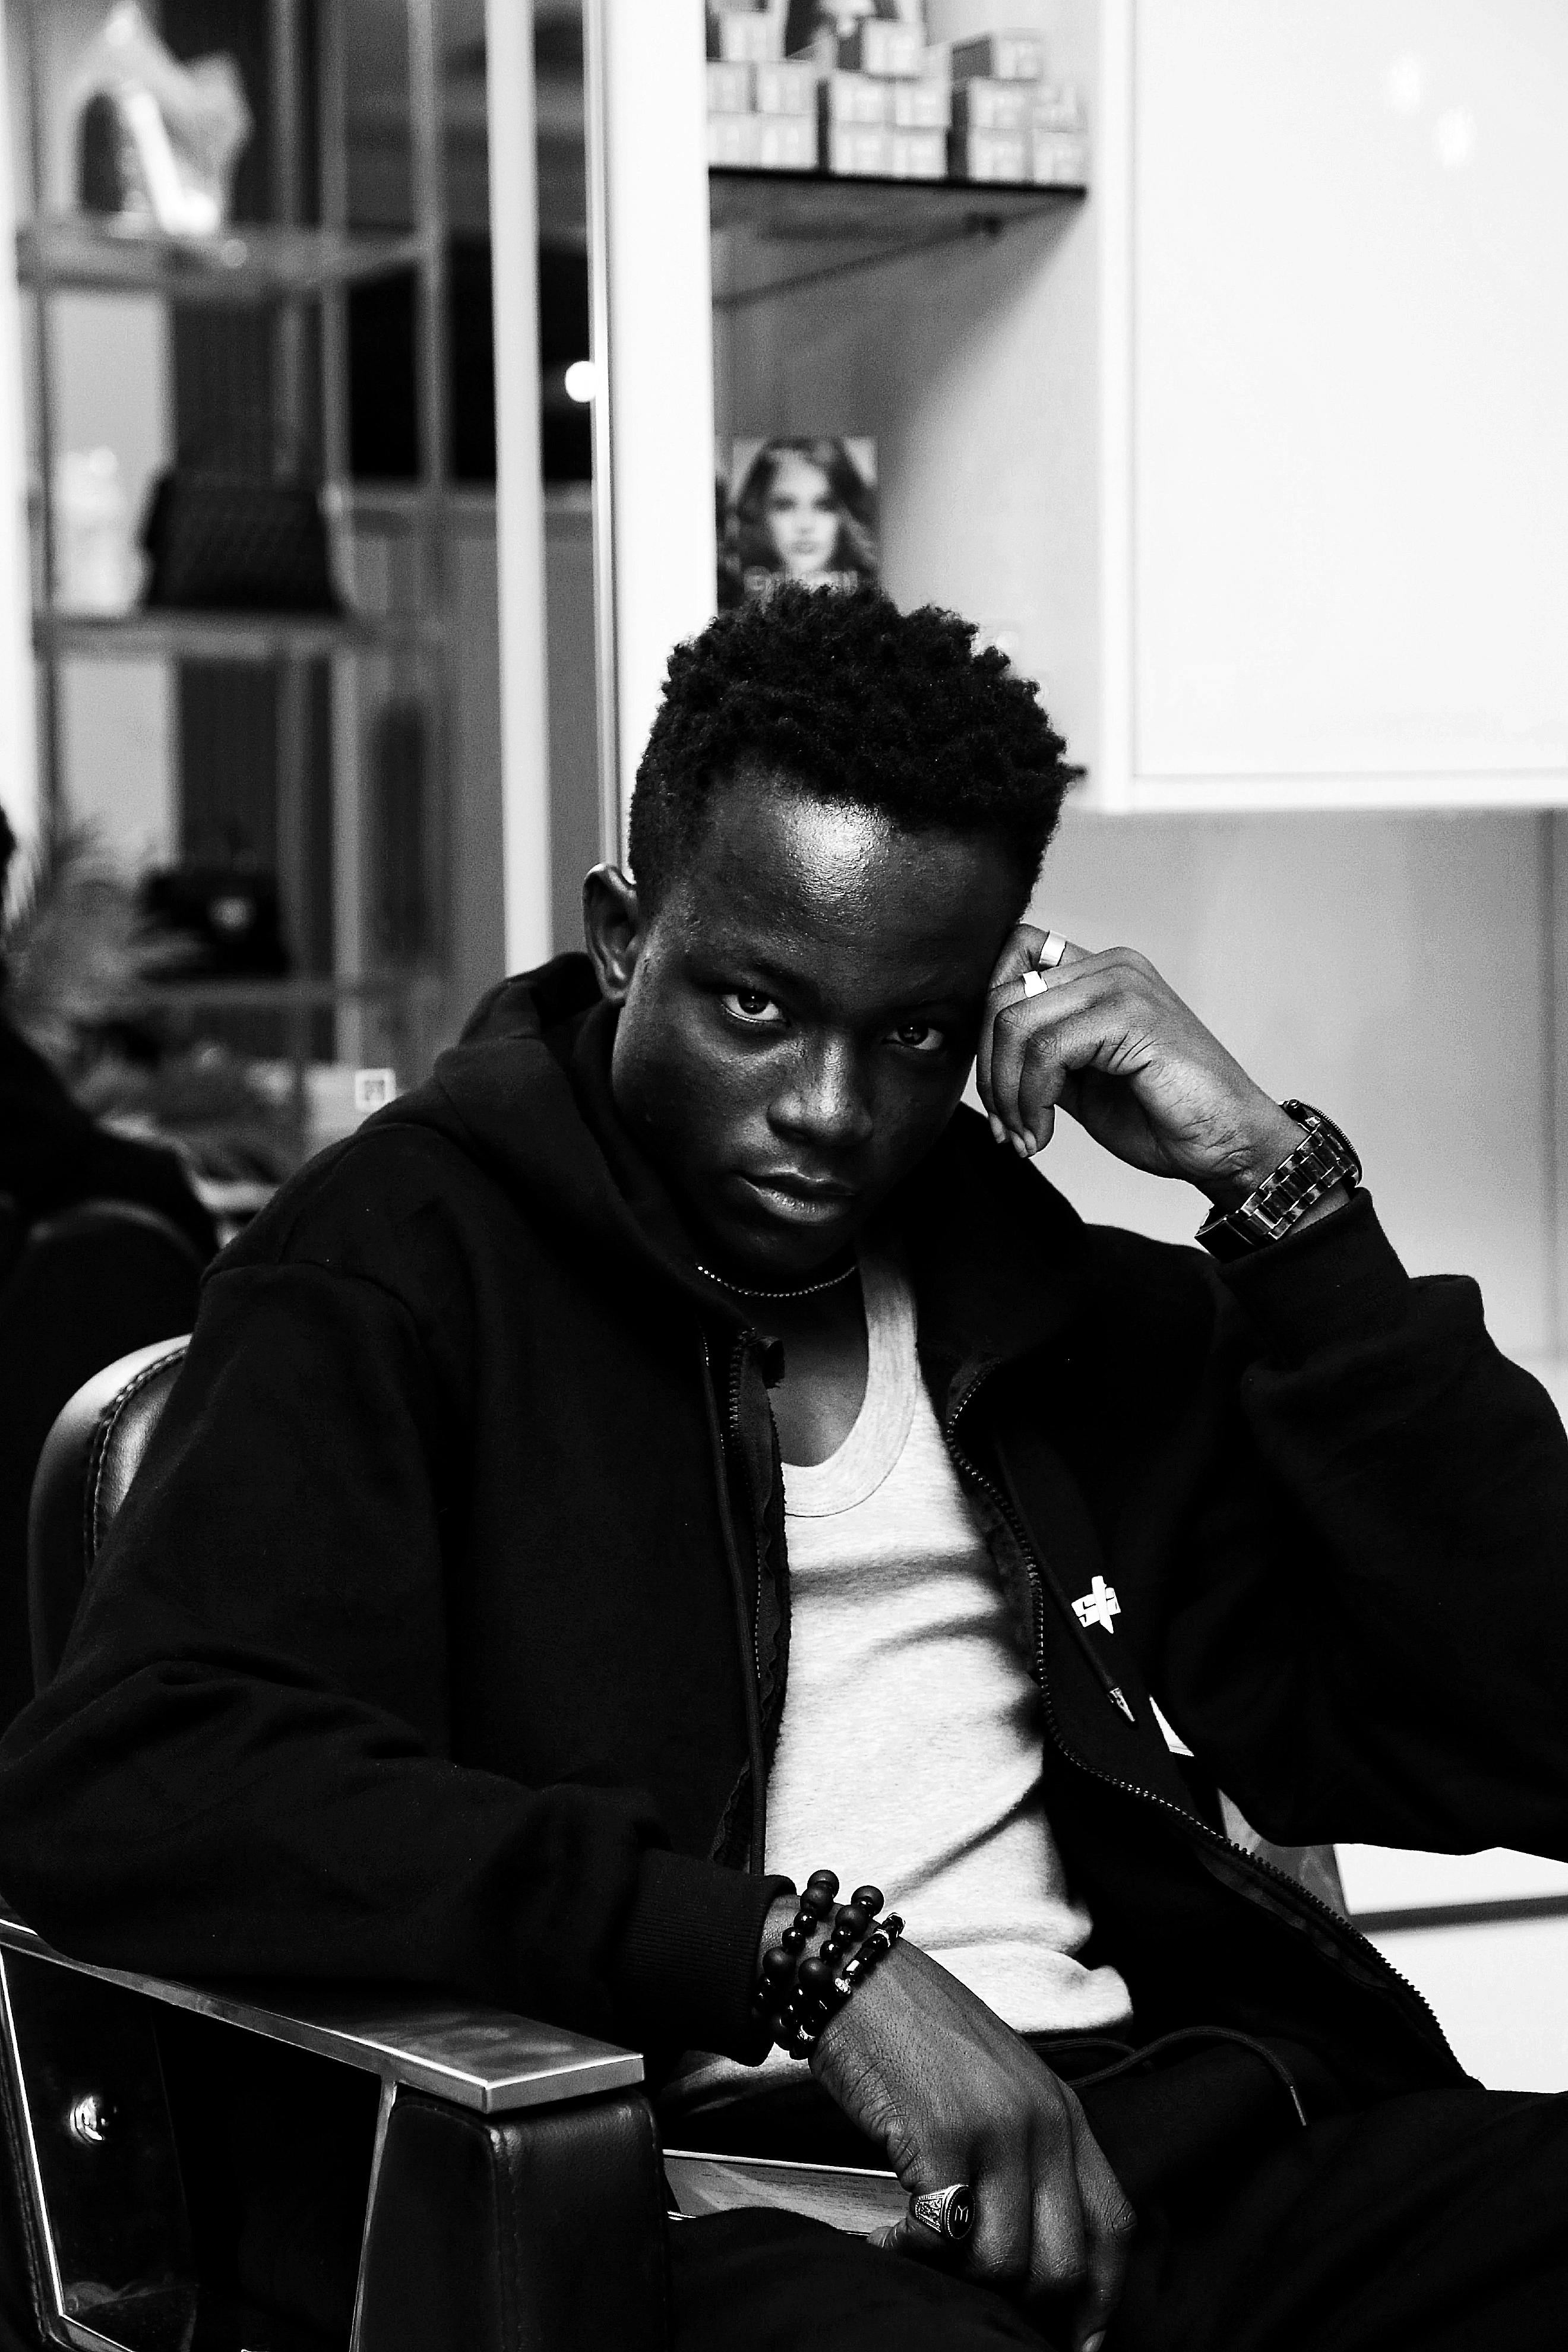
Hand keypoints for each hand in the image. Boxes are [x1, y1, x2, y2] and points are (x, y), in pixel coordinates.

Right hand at [810, 1937, 1134, 2348]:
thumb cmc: (919, 2035)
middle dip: (1020, 2303)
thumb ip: (1029, 2153)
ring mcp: (997, 2127)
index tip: (1075, 2342)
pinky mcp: (941, 2134)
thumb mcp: (999, 2087)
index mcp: (1065, 2110)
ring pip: (1004, 2263)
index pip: (1114, 2227)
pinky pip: (941, 2237)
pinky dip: (907, 2256)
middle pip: (1063, 2264)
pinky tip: (880, 2240)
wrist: (859, 1973)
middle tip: (972, 2299)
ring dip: (957, 2279)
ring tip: (917, 2258)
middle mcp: (1044, 2120)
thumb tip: (1029, 2252)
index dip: (1101, 2301)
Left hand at [977, 925, 1306, 1207]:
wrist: (1228, 1145)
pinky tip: (1043, 1134)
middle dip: (989, 1070)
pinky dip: (1031, 1099)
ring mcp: (1123, 985)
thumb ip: (1040, 1056)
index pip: (1013, 957)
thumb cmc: (1164, 1118)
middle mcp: (1112, 966)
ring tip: (1025, 1136)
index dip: (985, 1020)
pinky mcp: (1131, 1015)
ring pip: (1016, 1023)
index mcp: (1100, 973)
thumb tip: (985, 1059)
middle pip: (1002, 994)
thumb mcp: (1082, 1081)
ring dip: (1007, 1093)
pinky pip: (1046, 1050)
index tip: (996, 1088)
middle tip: (1005, 1127)